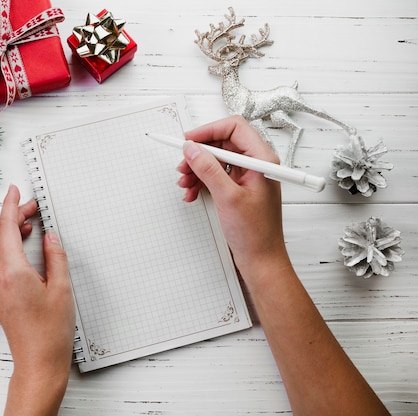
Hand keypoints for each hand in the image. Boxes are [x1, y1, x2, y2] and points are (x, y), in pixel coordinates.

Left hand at [0, 185, 74, 415]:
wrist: (37, 361)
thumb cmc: (50, 331)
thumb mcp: (62, 289)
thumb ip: (56, 257)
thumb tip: (50, 236)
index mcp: (13, 271)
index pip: (5, 227)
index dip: (10, 205)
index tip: (14, 190)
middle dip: (12, 215)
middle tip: (32, 208)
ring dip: (6, 230)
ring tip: (28, 225)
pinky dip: (3, 245)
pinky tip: (20, 247)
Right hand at [177, 115, 290, 284]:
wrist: (261, 259)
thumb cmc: (255, 233)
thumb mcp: (227, 196)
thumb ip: (208, 169)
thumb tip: (192, 149)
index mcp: (262, 159)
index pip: (234, 127)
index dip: (209, 130)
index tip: (189, 140)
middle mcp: (256, 164)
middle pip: (222, 143)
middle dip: (199, 154)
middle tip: (183, 166)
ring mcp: (247, 176)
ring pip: (216, 160)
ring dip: (197, 170)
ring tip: (185, 184)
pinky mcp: (238, 188)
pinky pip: (216, 175)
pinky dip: (201, 182)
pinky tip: (192, 194)